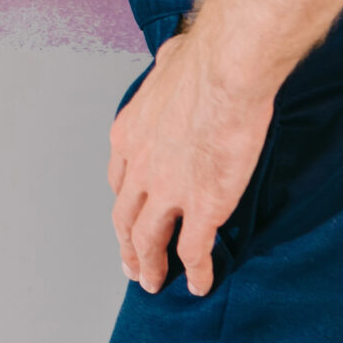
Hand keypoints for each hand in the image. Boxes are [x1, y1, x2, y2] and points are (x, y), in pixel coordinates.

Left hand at [107, 33, 275, 296]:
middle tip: (131, 266)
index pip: (120, 180)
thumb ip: (168, 68)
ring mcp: (167, 191)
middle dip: (127, 246)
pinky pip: (194, 250)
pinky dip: (197, 272)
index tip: (130, 216)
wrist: (222, 75)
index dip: (126, 202)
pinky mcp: (201, 207)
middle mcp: (139, 168)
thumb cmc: (201, 62)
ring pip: (149, 240)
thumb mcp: (168, 63)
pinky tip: (201, 285)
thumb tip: (175, 57)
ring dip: (150, 266)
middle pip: (125, 218)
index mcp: (128, 136)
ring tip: (154, 284)